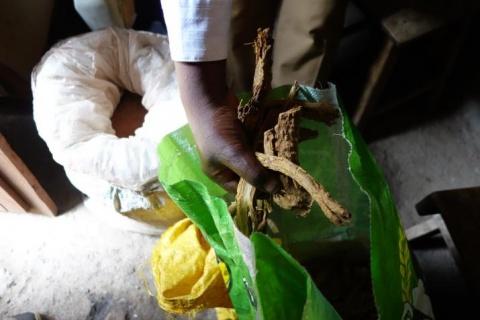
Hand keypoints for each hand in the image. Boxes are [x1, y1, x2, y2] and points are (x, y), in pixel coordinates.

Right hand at [175, 61, 278, 192]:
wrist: (211, 98)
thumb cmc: (217, 131)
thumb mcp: (234, 155)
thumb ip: (253, 173)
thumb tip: (275, 190)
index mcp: (220, 175)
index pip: (243, 191)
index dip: (260, 192)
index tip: (281, 190)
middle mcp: (229, 165)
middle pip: (253, 176)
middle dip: (269, 175)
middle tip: (288, 175)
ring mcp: (238, 150)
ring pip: (258, 161)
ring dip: (272, 161)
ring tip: (289, 162)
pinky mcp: (246, 137)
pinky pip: (260, 147)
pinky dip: (270, 147)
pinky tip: (283, 147)